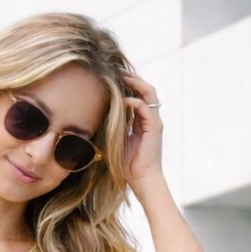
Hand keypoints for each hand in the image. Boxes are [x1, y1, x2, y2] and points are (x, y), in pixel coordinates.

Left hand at [120, 69, 165, 192]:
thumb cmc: (127, 166)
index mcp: (141, 122)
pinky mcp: (155, 127)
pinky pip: (145, 107)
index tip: (112, 78)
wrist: (142, 181)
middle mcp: (150, 119)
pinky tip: (122, 101)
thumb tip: (95, 117)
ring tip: (122, 77)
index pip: (137, 95)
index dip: (127, 85)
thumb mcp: (116, 141)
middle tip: (117, 71)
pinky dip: (133, 102)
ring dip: (135, 83)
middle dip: (132, 78)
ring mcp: (154, 122)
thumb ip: (111, 127)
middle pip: (144, 89)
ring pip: (148, 92)